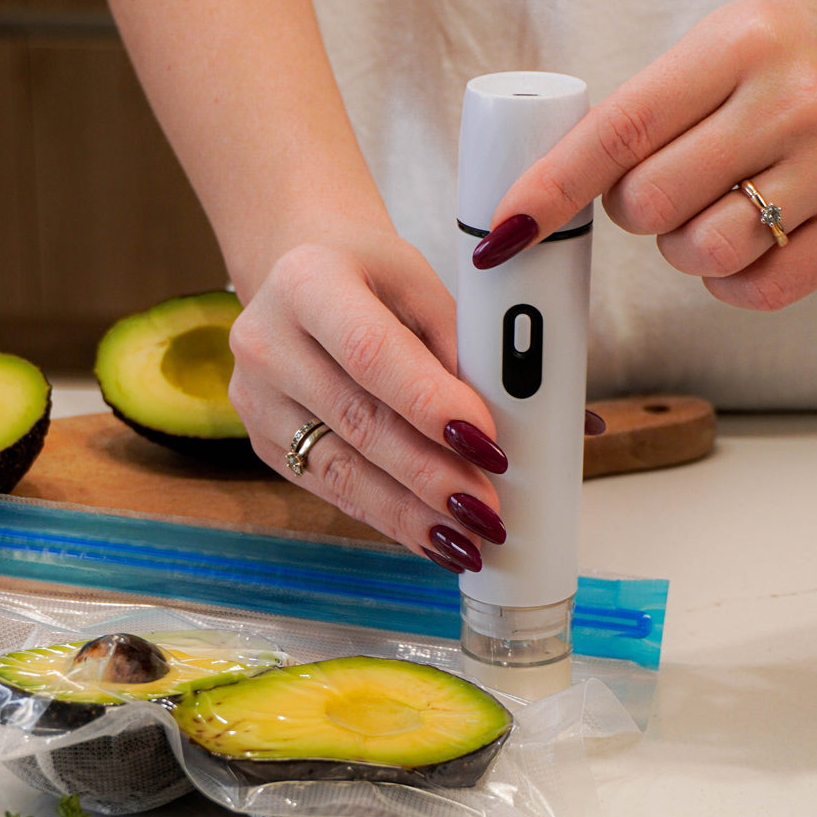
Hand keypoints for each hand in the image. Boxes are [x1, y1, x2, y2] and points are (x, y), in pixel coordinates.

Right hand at [228, 225, 512, 571]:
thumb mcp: (422, 287)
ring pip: (340, 469)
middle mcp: (267, 340)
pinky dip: (385, 515)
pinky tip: (428, 535)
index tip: (488, 445)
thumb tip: (561, 420)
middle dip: (430, 475)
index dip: (430, 404)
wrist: (298, 275)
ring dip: (410, 513)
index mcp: (308, 282)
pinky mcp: (260, 439)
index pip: (371, 353)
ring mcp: (255, 396)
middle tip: (488, 511)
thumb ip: (473, 350)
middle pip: (358, 422)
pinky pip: (329, 487)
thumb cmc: (370, 278)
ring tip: (466, 541)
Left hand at [475, 0, 816, 310]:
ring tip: (720, 205)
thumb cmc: (802, 49)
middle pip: (649, 206)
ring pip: (699, 253)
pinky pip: (756, 290)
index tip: (504, 231)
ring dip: (685, 246)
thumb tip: (551, 187)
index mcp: (739, 44)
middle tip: (669, 183)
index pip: (619, 131)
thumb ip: (649, 110)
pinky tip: (755, 236)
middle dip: (636, 211)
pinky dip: (734, 279)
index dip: (550, 189)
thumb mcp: (726, 44)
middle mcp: (792, 102)